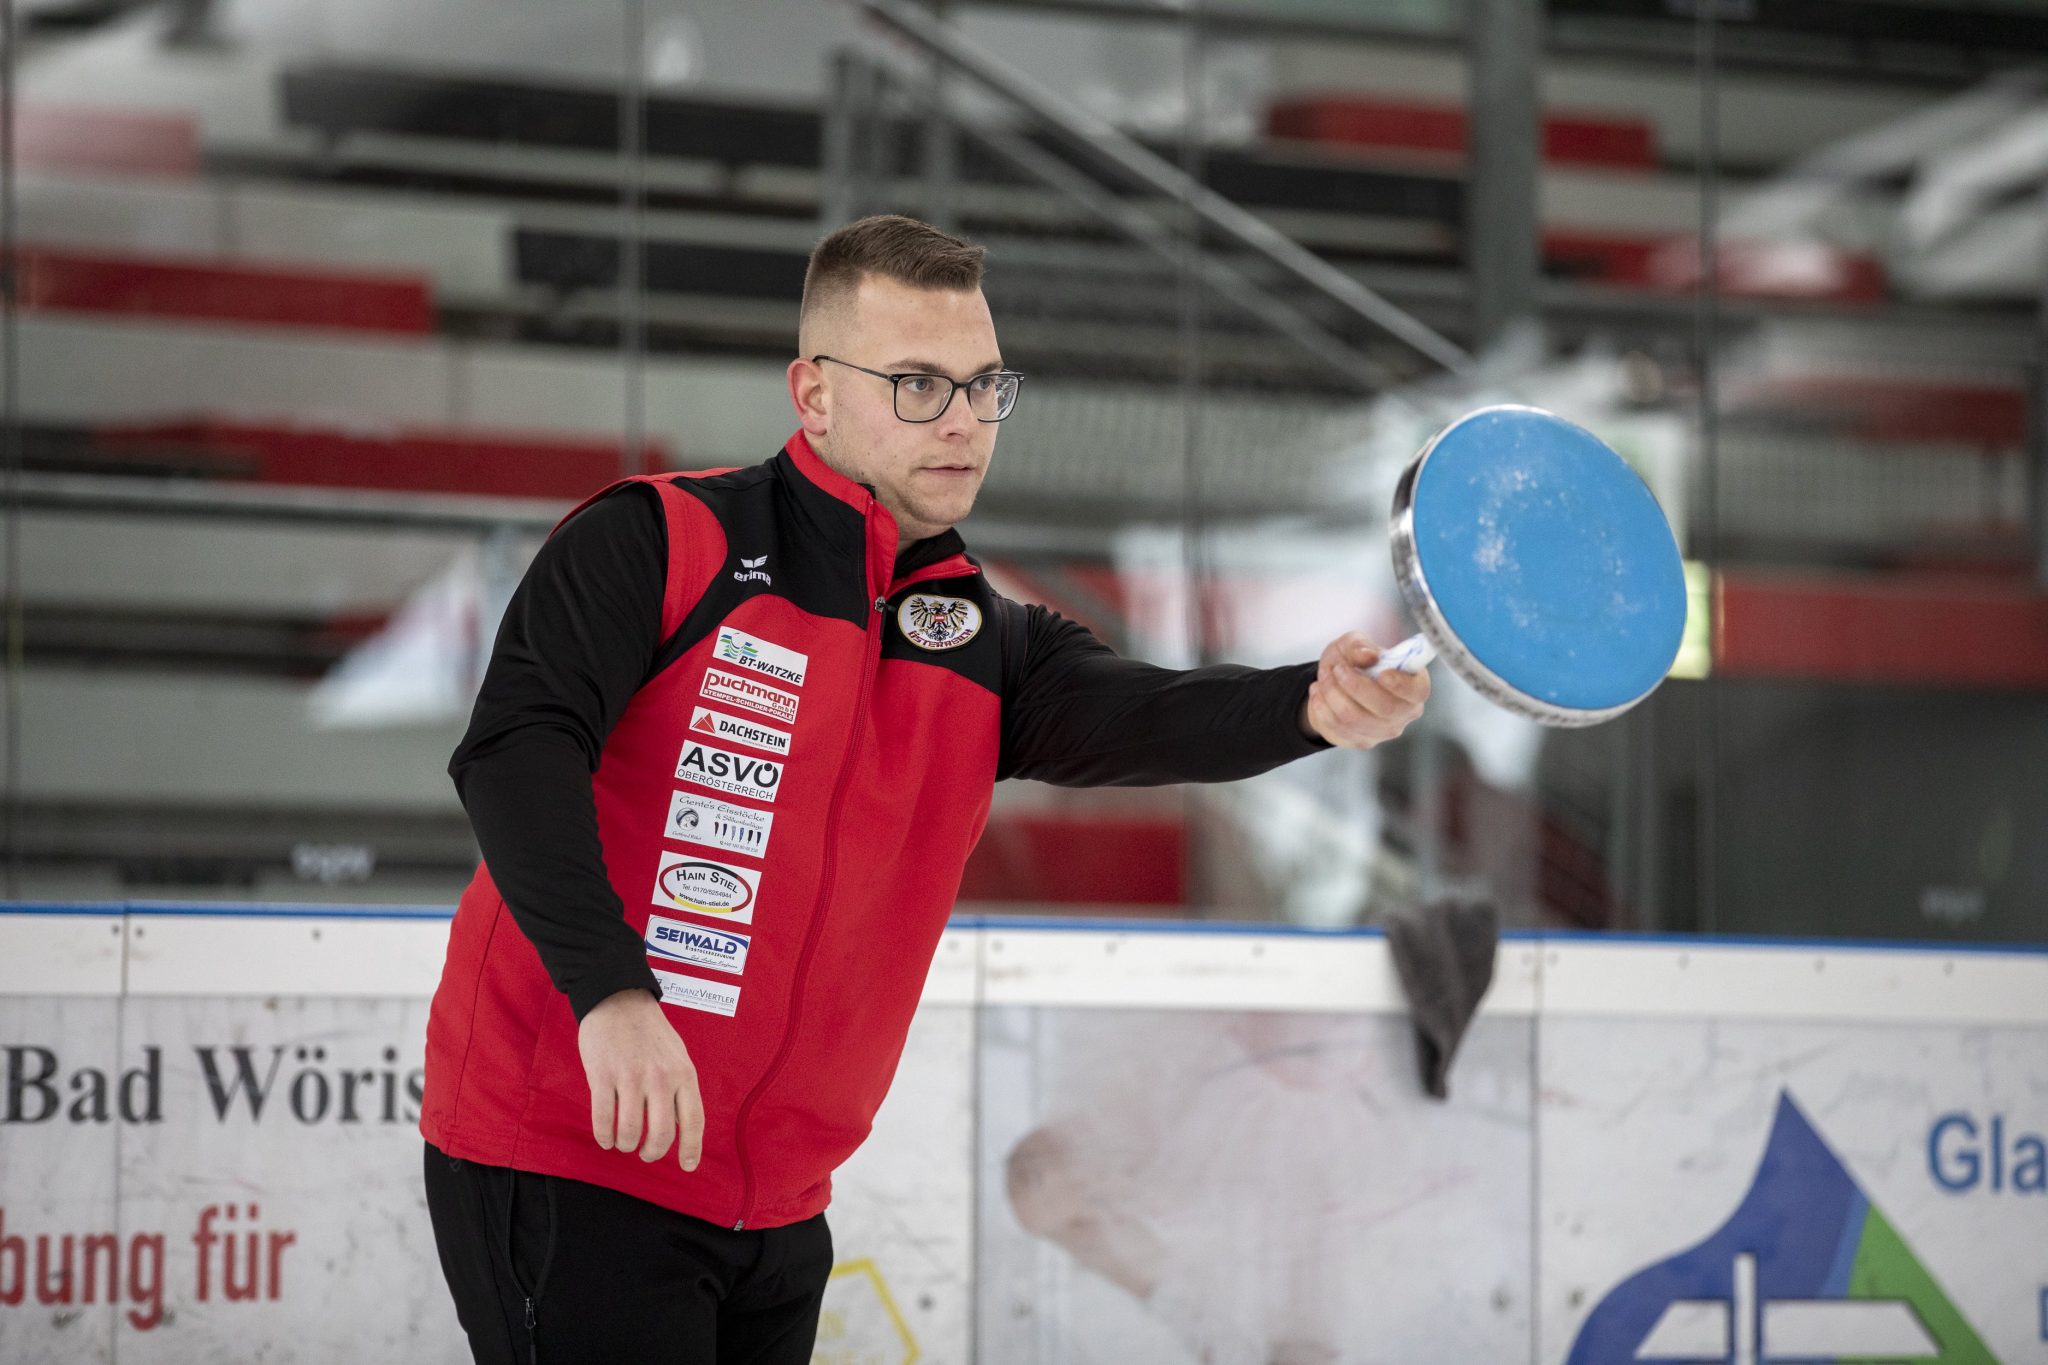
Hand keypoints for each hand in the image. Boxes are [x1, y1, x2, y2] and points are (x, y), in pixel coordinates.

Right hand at [577, 988, 703, 1170]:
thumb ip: (680, 1088)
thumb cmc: (649, 1032)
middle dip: (652, 1153)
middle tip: (645, 1154)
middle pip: (660, 1135)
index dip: (691, 1148)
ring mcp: (630, 1078)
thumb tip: (681, 1126)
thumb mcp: (677, 1056)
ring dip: (625, 1144)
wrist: (618, 1000)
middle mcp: (660, 1078)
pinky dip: (603, 1136)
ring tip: (623, 1142)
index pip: (693, 1120)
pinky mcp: (603, 1076)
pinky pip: (603, 1120)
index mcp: (683, 1073)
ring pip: (628, 1131)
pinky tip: (605, 1137)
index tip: (687, 1167)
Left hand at [1300, 631, 1427, 749]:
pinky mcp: (1361, 741)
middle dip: (1354, 685)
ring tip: (1323, 677)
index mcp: (1413, 685)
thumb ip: (1359, 645)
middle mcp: (1403, 712)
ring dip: (1332, 694)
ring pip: (1355, 718)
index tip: (1382, 673)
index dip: (1401, 685)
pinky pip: (1337, 728)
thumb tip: (1368, 657)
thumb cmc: (1353, 660)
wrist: (1333, 681)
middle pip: (1385, 708)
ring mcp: (1383, 731)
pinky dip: (1321, 707)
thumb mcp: (1353, 643)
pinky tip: (1318, 692)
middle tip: (1337, 668)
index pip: (1417, 691)